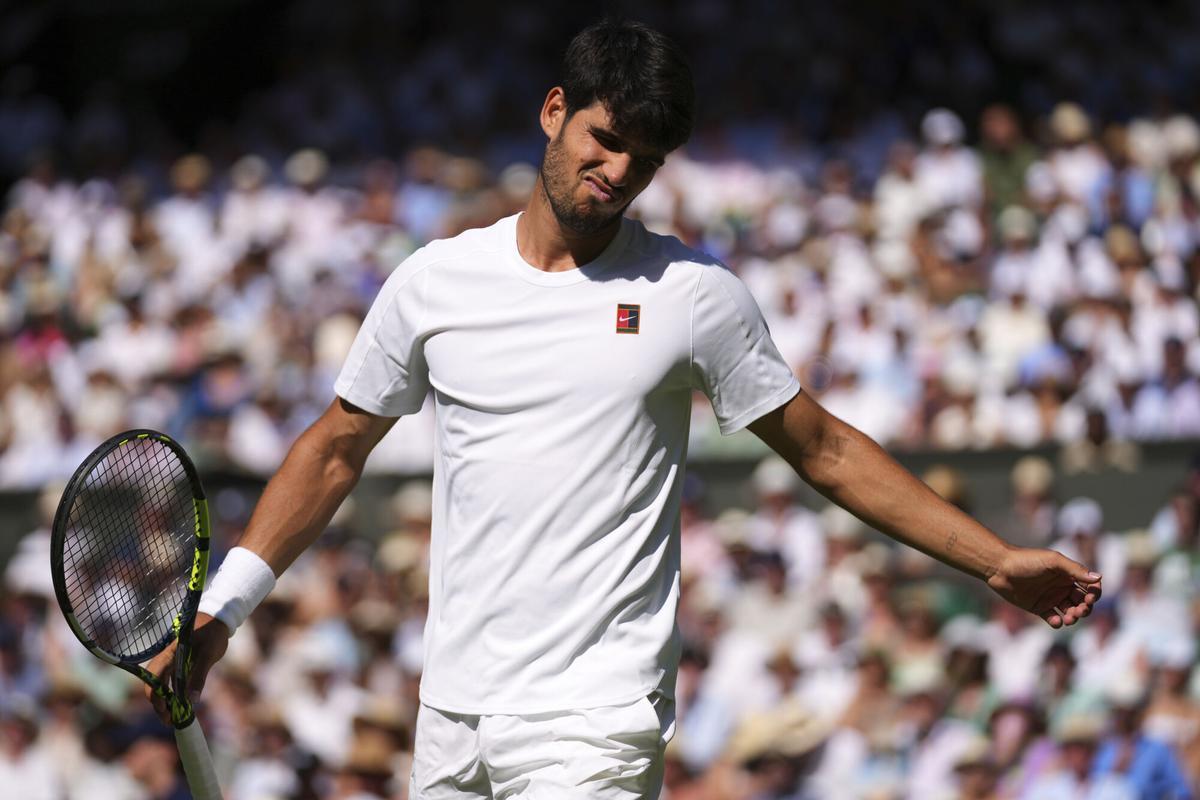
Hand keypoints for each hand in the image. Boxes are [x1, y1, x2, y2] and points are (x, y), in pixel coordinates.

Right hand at [144, 613, 230, 724]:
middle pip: (153, 687)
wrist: (217, 621)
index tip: (168, 714)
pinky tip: (180, 705)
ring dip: (165, 702)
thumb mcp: (208, 655)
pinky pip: (169, 684)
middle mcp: (165, 661)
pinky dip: (172, 696)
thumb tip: (191, 702)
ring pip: (160, 687)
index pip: (153, 682)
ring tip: (175, 717)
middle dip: (159, 706)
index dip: (157, 700)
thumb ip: (199, 677)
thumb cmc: (212, 635)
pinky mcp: (177, 666)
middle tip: (171, 721)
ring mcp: (170, 664)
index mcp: (168, 656)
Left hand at [985, 547, 1101, 627]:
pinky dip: (1057, 622)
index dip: (1094, 594)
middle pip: (1083, 602)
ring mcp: (1051, 598)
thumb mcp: (1053, 562)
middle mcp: (1062, 586)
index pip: (1090, 586)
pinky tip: (1054, 620)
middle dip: (1085, 609)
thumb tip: (1099, 578)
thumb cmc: (1027, 560)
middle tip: (1078, 611)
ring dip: (1073, 617)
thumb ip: (1074, 570)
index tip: (1090, 599)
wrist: (1000, 568)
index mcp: (1068, 574)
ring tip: (1068, 618)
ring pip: (1070, 612)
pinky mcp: (1039, 607)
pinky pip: (1053, 618)